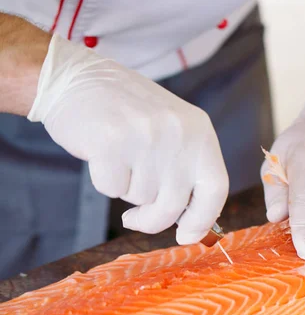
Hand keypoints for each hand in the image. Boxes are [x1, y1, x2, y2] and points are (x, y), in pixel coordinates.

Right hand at [28, 35, 228, 244]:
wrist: (78, 79)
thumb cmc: (127, 114)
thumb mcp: (172, 132)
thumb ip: (185, 171)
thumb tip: (192, 227)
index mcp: (200, 132)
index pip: (216, 189)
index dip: (202, 220)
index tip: (185, 236)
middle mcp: (179, 133)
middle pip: (175, 205)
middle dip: (153, 219)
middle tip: (135, 218)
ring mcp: (147, 137)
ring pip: (141, 198)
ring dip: (127, 190)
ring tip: (120, 158)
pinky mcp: (112, 142)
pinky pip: (112, 189)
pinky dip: (104, 181)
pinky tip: (101, 154)